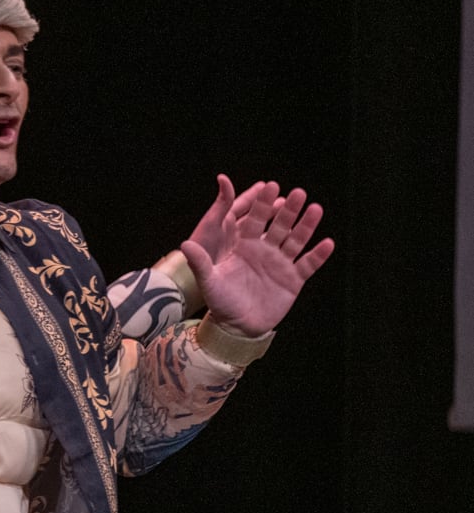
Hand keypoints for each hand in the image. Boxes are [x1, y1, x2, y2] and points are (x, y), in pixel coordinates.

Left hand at [182, 180, 333, 336]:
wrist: (237, 326)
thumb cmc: (219, 301)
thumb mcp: (208, 280)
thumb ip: (200, 262)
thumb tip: (184, 244)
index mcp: (243, 245)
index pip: (254, 219)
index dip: (262, 203)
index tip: (270, 185)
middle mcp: (264, 250)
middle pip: (278, 225)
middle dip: (288, 209)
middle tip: (299, 192)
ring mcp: (280, 264)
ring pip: (296, 240)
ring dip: (306, 225)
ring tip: (316, 209)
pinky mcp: (293, 279)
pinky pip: (308, 264)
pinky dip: (318, 255)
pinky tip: (328, 242)